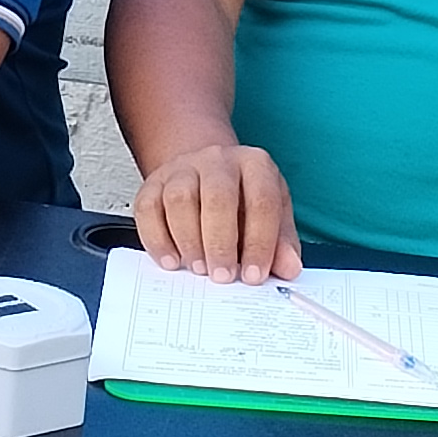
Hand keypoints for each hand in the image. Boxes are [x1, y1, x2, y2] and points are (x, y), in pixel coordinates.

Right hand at [132, 140, 299, 282]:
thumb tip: (289, 268)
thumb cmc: (242, 200)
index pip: (261, 201)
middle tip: (223, 275)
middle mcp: (218, 160)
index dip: (260, 242)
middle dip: (220, 242)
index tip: (254, 276)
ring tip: (199, 268)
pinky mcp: (153, 182)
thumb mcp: (272, 215)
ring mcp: (182, 168)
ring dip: (189, 240)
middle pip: (217, 196)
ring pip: (179, 199)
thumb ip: (281, 243)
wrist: (206, 172)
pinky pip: (148, 209)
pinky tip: (172, 260)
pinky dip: (158, 240)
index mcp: (255, 164)